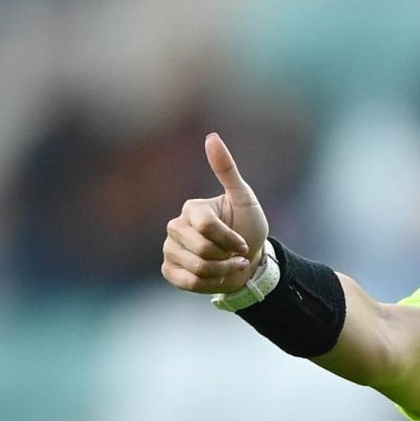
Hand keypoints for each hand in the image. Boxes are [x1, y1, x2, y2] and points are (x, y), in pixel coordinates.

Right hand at [161, 132, 271, 295]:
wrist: (249, 261)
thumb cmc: (248, 228)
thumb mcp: (244, 198)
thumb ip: (227, 170)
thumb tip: (211, 136)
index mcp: (191, 209)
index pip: (207, 227)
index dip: (230, 239)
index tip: (243, 243)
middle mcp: (175, 227)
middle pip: (202, 249)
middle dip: (227, 257)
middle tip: (236, 255)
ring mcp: (170, 249)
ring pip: (197, 268)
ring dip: (222, 272)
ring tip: (228, 266)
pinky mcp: (170, 271)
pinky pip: (186, 282)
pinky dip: (209, 284)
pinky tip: (216, 277)